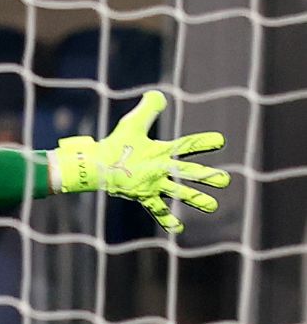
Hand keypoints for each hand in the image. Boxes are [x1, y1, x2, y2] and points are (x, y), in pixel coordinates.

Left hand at [50, 90, 228, 233]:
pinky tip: (177, 228)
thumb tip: (157, 94)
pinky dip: (166, 218)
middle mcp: (162, 169)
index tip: (220, 140)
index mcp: (162, 152)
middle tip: (225, 181)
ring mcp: (153, 183)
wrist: (98, 163)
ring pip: (178, 192)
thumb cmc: (115, 144)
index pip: (186, 146)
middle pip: (189, 172)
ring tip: (212, 206)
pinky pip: (156, 209)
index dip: (202, 143)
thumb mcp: (133, 124)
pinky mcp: (142, 195)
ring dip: (195, 198)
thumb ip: (147, 110)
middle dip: (207, 177)